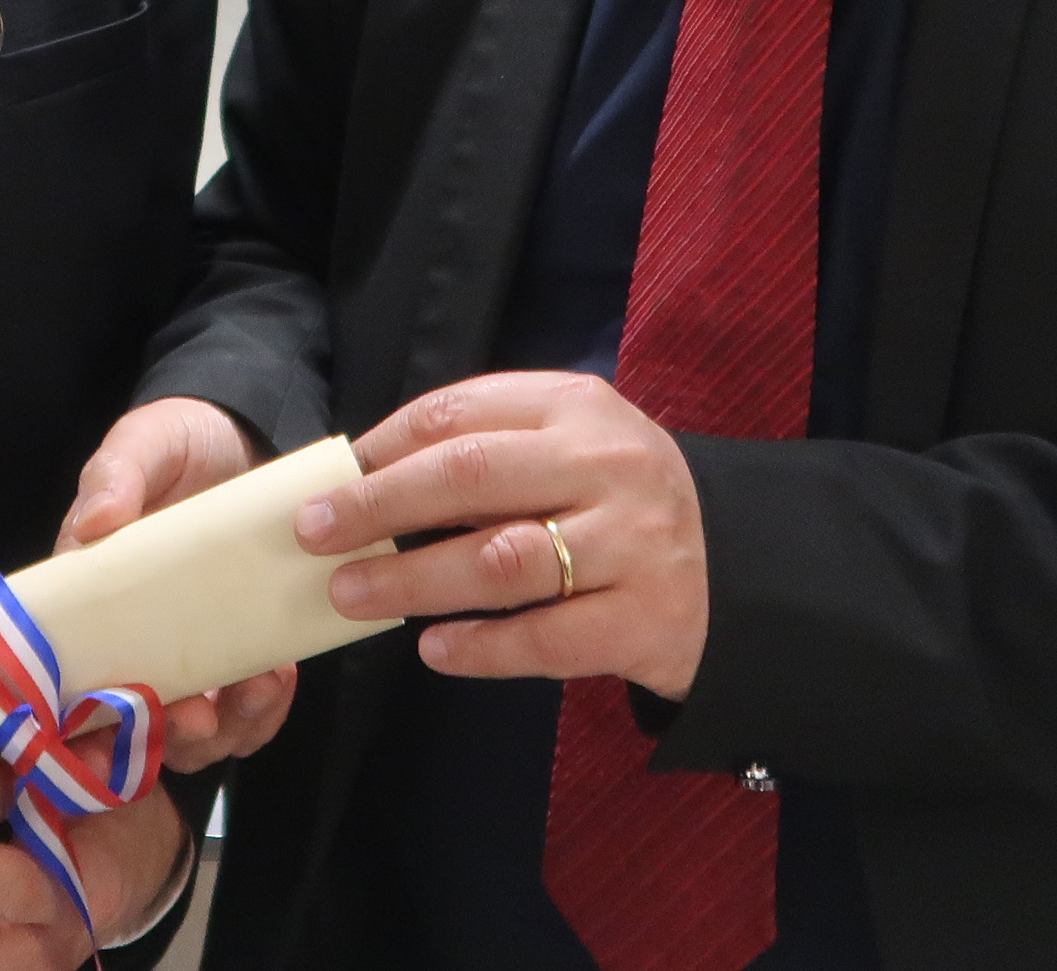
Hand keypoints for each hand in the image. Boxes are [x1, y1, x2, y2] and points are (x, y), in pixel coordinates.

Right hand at [60, 398, 299, 769]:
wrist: (242, 436)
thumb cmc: (177, 443)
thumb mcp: (144, 444)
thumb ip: (115, 475)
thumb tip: (93, 524)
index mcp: (94, 599)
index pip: (73, 677)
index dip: (88, 720)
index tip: (114, 728)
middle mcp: (138, 637)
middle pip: (137, 723)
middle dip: (169, 735)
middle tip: (201, 717)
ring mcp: (192, 649)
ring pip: (197, 728)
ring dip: (227, 727)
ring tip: (260, 686)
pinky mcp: (240, 648)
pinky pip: (248, 708)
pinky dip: (265, 709)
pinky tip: (281, 674)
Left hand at [294, 371, 708, 700]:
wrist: (742, 571)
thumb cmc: (622, 501)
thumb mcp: (571, 444)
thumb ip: (489, 448)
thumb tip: (367, 478)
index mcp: (578, 406)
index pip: (460, 412)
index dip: (384, 447)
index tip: (328, 478)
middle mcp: (606, 466)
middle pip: (470, 477)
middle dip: (378, 505)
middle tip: (314, 533)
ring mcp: (630, 545)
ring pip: (501, 561)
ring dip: (414, 581)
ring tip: (351, 594)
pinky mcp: (643, 621)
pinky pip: (545, 639)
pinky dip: (481, 647)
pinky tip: (434, 650)